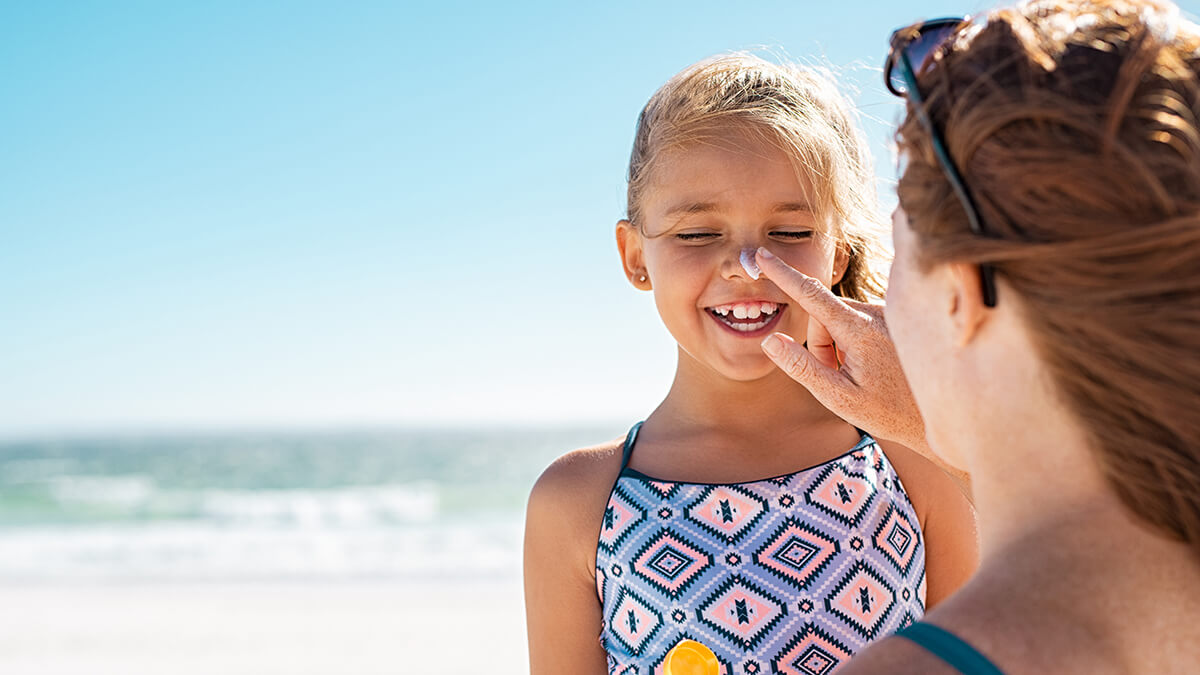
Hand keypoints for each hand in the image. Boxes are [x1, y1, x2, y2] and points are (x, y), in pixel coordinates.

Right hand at [755, 247, 927, 452]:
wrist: (941, 413)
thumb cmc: (889, 412)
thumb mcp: (838, 398)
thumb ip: (802, 367)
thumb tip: (771, 340)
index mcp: (860, 330)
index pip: (811, 295)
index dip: (782, 274)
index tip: (762, 255)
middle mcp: (876, 313)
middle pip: (823, 316)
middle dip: (821, 344)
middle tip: (839, 378)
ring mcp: (888, 314)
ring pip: (840, 320)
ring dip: (839, 345)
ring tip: (861, 376)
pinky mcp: (894, 318)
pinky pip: (858, 322)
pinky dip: (855, 342)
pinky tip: (875, 367)